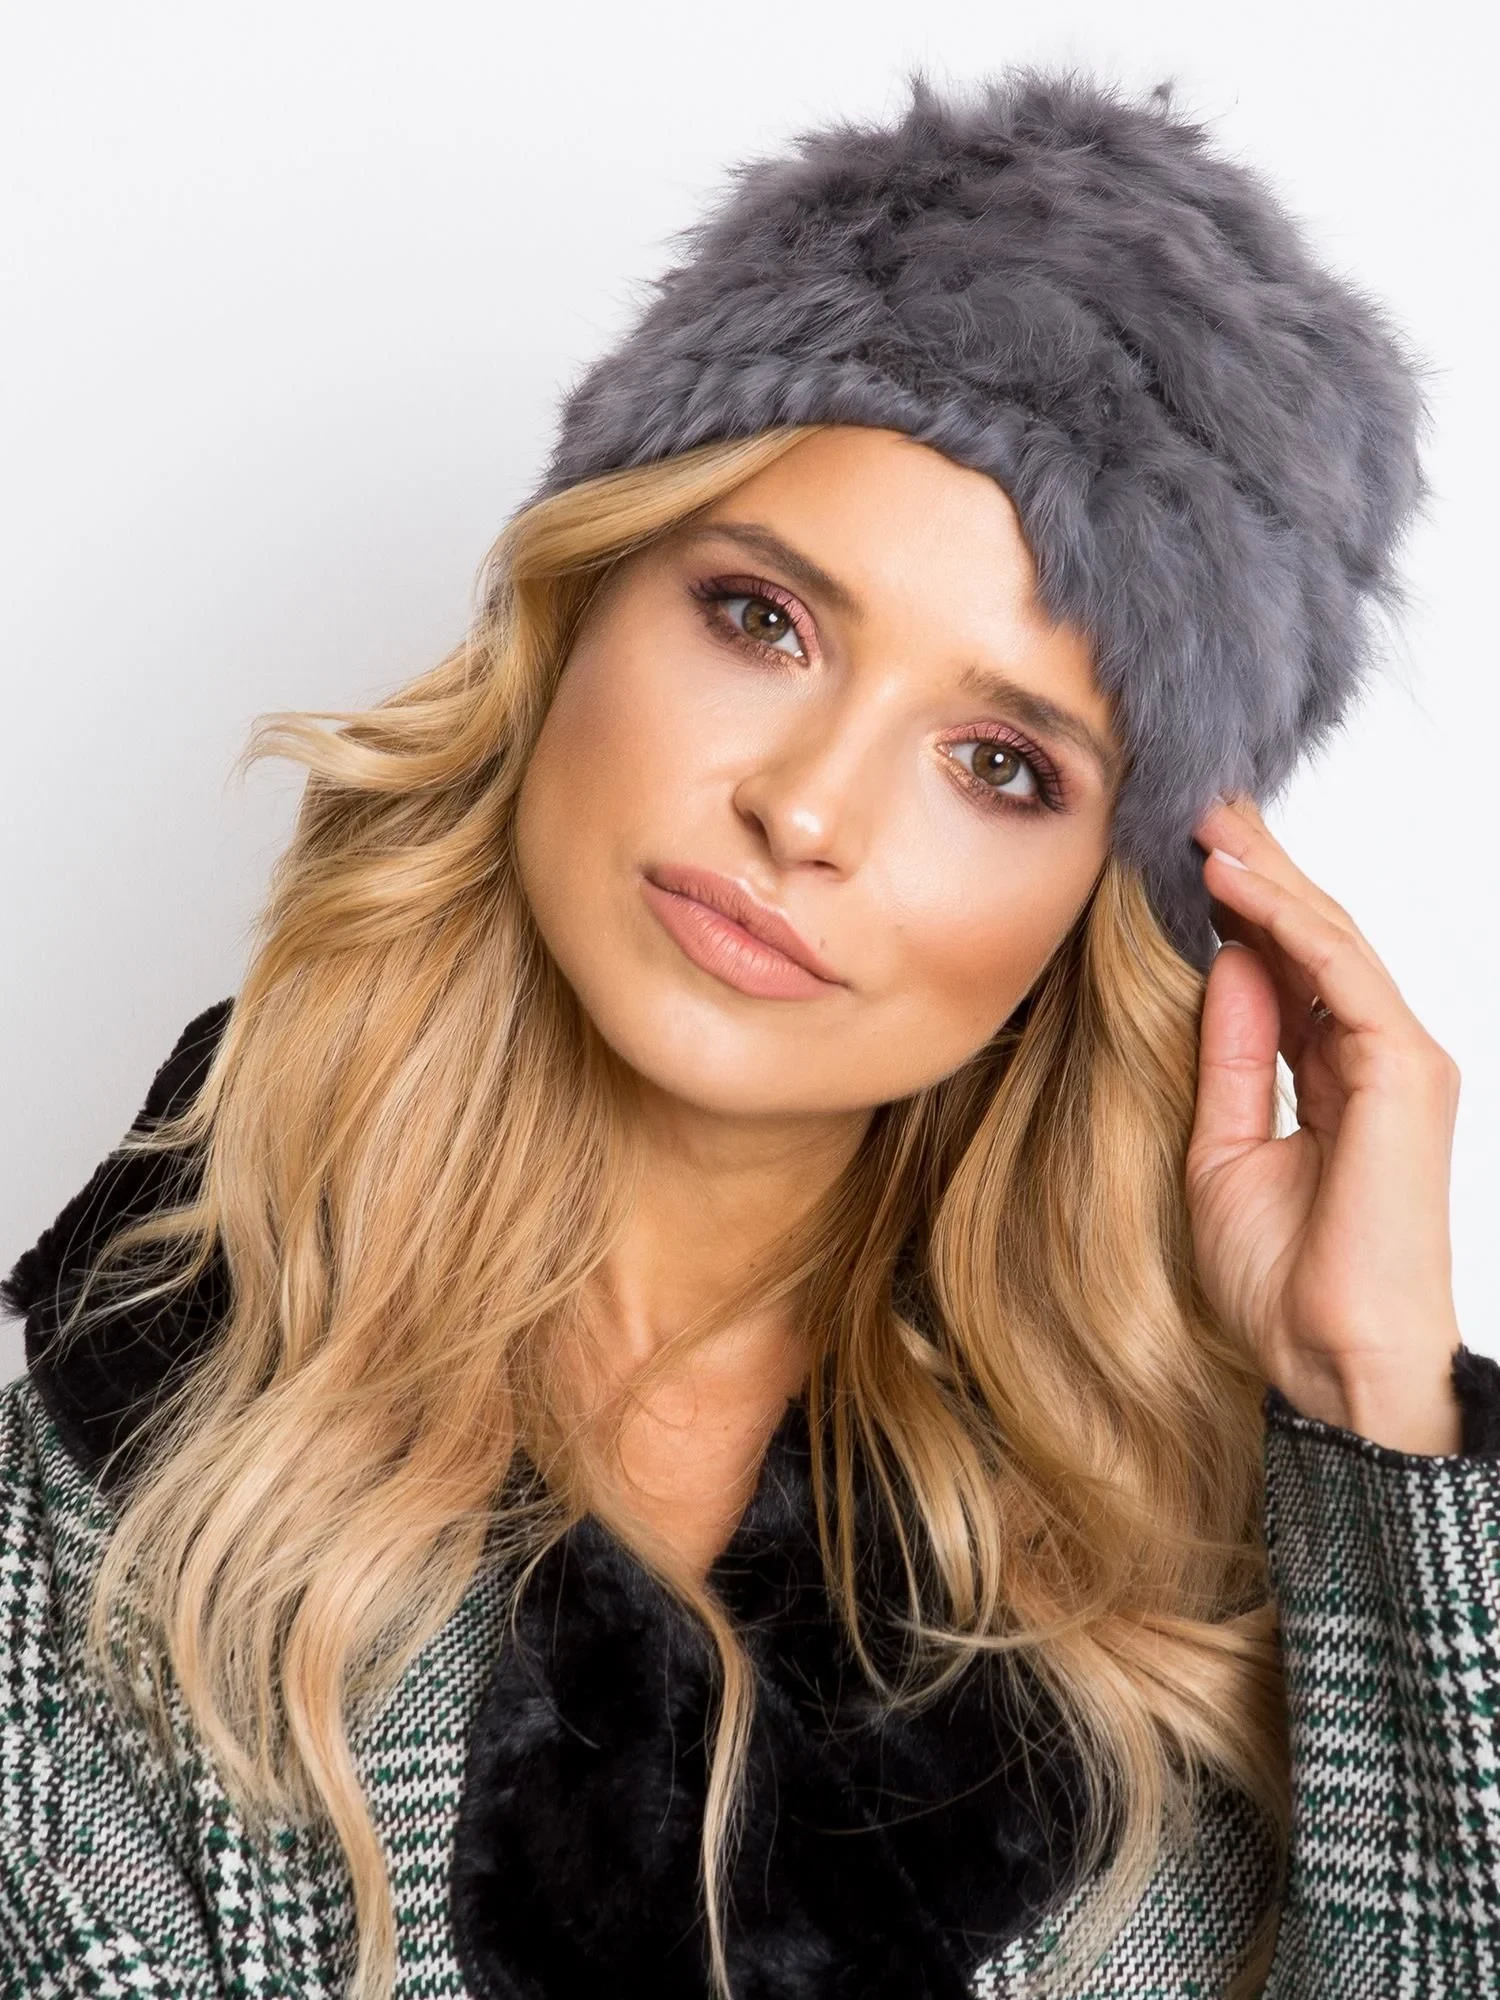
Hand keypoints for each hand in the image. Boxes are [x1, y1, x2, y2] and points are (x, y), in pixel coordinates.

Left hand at [1186, 794, 1463, 1455]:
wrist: (1332, 1358)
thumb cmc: (1285, 1281)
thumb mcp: (1224, 1148)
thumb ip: (1232, 1056)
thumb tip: (1224, 967)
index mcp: (1338, 1078)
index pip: (1290, 969)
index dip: (1242, 911)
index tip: (1185, 858)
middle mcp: (1378, 1057)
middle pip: (1314, 939)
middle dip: (1257, 870)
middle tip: (1200, 806)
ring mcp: (1400, 1059)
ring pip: (1331, 939)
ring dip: (1267, 875)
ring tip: (1207, 819)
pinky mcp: (1406, 1069)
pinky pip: (1340, 972)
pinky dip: (1285, 920)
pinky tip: (1233, 881)